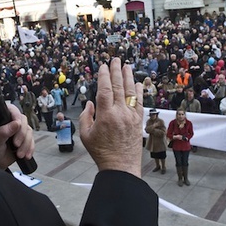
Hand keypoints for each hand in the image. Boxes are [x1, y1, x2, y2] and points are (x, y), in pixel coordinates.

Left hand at [0, 104, 34, 168]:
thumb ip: (3, 132)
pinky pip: (32, 142)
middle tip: (16, 144)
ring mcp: (18, 132)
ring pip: (29, 132)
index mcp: (1, 119)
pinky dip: (30, 149)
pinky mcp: (24, 141)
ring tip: (19, 154)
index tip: (18, 124)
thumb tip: (16, 123)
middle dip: (22, 134)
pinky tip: (25, 155)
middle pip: (23, 122)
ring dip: (26, 144)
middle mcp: (11, 124)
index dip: (16, 115)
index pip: (11, 110)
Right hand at [80, 58, 143, 176]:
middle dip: (116, 71)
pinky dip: (139, 91)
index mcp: (105, 115)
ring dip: (128, 77)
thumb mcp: (85, 135)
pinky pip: (139, 102)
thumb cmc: (101, 152)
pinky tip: (137, 83)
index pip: (105, 89)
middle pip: (119, 86)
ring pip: (130, 91)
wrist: (120, 166)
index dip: (104, 75)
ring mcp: (131, 116)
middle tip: (115, 59)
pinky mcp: (139, 121)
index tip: (103, 66)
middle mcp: (120, 113)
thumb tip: (91, 103)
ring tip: (126, 66)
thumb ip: (86, 116)